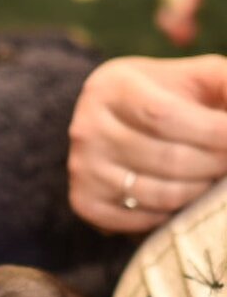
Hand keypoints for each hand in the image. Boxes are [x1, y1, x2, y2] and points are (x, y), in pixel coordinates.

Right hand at [68, 55, 226, 232]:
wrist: (108, 123)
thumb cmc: (162, 96)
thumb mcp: (190, 76)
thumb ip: (224, 82)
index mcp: (112, 88)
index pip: (164, 116)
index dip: (213, 131)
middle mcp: (87, 130)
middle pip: (167, 159)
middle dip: (215, 164)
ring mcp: (83, 169)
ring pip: (159, 194)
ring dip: (200, 191)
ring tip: (213, 177)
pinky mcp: (84, 201)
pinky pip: (141, 220)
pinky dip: (172, 213)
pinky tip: (183, 194)